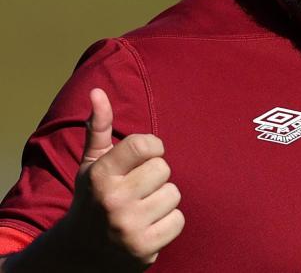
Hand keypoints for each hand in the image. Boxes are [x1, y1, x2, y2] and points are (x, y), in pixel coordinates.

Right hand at [64, 88, 184, 268]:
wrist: (80, 252)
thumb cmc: (93, 197)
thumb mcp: (92, 163)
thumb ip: (99, 127)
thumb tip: (98, 92)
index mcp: (100, 174)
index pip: (146, 144)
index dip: (152, 148)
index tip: (143, 157)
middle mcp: (112, 200)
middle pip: (164, 169)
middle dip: (155, 177)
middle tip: (136, 189)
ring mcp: (128, 226)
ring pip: (174, 194)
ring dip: (162, 200)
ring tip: (141, 208)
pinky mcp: (144, 248)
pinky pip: (179, 220)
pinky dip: (168, 223)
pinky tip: (148, 226)